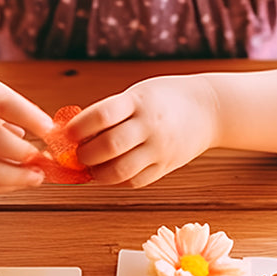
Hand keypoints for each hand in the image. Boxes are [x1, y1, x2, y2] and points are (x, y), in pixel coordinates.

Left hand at [66, 76, 218, 187]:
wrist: (209, 109)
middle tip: (78, 154)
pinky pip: (135, 181)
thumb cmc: (163, 98)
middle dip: (85, 154)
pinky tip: (110, 173)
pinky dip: (116, 181)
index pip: (102, 115)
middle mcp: (150, 126)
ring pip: (121, 170)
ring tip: (92, 167)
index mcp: (139, 102)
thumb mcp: (138, 94)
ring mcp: (160, 148)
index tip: (67, 133)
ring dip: (98, 173)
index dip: (79, 127)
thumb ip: (111, 112)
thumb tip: (73, 135)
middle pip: (110, 146)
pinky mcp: (166, 166)